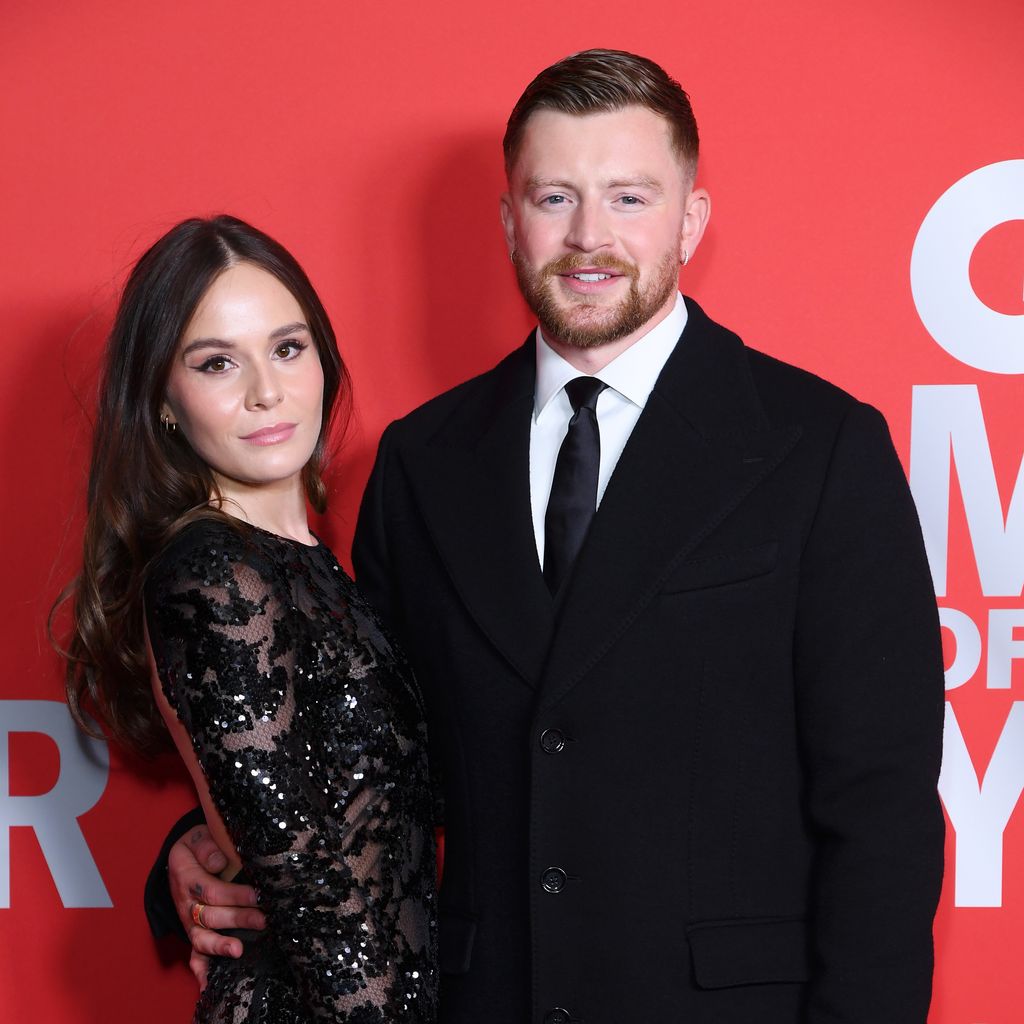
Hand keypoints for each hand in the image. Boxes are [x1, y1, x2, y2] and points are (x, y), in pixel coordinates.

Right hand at [169, 824, 265, 989]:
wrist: (181, 857)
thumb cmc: (197, 845)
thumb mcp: (197, 836)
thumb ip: (206, 846)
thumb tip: (220, 863)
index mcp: (186, 876)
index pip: (211, 889)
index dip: (235, 895)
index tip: (258, 895)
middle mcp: (185, 902)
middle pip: (210, 915)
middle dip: (238, 919)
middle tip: (263, 920)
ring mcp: (188, 920)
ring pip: (200, 937)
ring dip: (220, 945)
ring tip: (238, 950)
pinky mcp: (192, 930)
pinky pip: (193, 952)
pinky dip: (200, 969)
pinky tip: (208, 984)